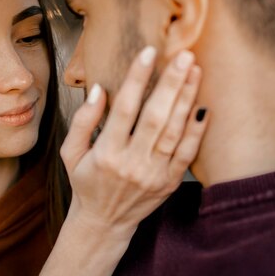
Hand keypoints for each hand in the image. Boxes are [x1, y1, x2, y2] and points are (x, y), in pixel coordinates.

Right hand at [61, 45, 207, 237]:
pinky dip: (197, 131)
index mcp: (106, 153)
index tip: (149, 52)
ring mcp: (153, 174)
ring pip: (174, 132)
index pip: (124, 108)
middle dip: (171, 84)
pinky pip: (187, 154)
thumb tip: (99, 90)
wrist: (104, 223)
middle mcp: (132, 163)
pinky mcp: (169, 183)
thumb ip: (83, 121)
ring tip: (195, 71)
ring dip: (186, 100)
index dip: (137, 78)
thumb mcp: (71, 153)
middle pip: (155, 117)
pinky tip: (203, 107)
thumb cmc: (86, 182)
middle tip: (184, 55)